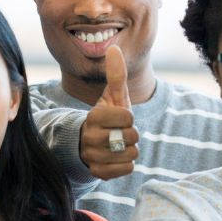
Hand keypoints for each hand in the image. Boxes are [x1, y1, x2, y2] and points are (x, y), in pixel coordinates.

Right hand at [79, 43, 137, 180]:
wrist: (88, 142)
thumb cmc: (106, 116)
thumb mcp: (112, 96)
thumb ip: (116, 74)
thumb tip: (113, 47)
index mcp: (94, 116)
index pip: (128, 118)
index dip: (129, 117)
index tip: (119, 118)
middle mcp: (90, 137)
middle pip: (132, 137)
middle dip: (131, 134)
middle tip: (119, 132)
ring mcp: (93, 156)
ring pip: (131, 155)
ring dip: (130, 150)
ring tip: (118, 145)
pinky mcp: (97, 173)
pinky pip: (126, 170)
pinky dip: (126, 164)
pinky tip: (116, 158)